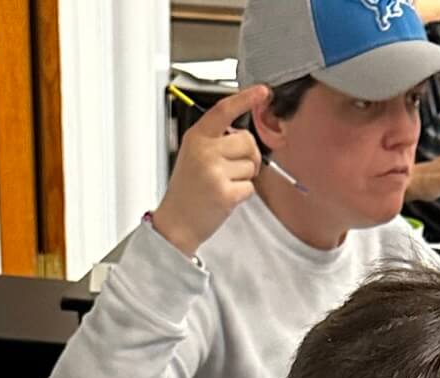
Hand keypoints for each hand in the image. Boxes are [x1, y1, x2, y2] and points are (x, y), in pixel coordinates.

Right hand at [151, 84, 268, 258]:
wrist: (176, 222)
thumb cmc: (187, 190)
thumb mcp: (193, 154)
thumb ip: (214, 140)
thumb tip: (243, 136)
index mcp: (197, 137)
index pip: (224, 110)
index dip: (245, 99)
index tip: (262, 92)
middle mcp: (205, 151)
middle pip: (247, 141)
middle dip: (249, 155)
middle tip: (235, 169)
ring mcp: (215, 172)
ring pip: (251, 165)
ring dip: (244, 177)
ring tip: (225, 184)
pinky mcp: (225, 193)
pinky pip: (250, 187)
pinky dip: (242, 194)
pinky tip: (226, 197)